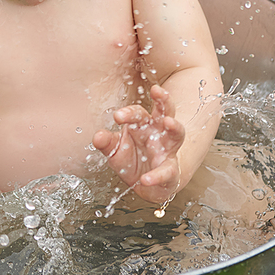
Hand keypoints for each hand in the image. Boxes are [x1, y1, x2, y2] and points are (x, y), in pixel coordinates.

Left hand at [94, 84, 184, 205]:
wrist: (146, 183)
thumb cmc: (132, 159)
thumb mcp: (115, 150)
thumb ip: (107, 143)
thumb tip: (98, 136)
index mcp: (143, 125)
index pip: (137, 113)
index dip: (128, 113)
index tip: (117, 116)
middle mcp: (158, 133)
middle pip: (165, 111)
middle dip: (164, 100)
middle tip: (157, 90)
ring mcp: (168, 150)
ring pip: (177, 133)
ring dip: (175, 126)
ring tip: (169, 123)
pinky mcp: (171, 170)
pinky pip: (167, 171)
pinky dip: (157, 175)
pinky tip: (146, 179)